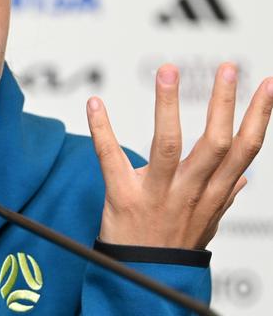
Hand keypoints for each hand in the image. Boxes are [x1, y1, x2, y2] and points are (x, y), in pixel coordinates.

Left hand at [86, 63, 272, 249]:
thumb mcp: (206, 225)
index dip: (259, 117)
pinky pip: (110, 158)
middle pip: (214, 144)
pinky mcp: (122, 196)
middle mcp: (189, 192)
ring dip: (168, 106)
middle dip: (224, 104)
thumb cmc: (171, 247)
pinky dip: (101, 129)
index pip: (244, 151)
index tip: (268, 85)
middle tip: (230, 68)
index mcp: (211, 195)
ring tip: (168, 71)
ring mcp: (156, 194)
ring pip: (167, 145)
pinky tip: (95, 103)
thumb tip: (243, 178)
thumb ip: (223, 198)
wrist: (142, 282)